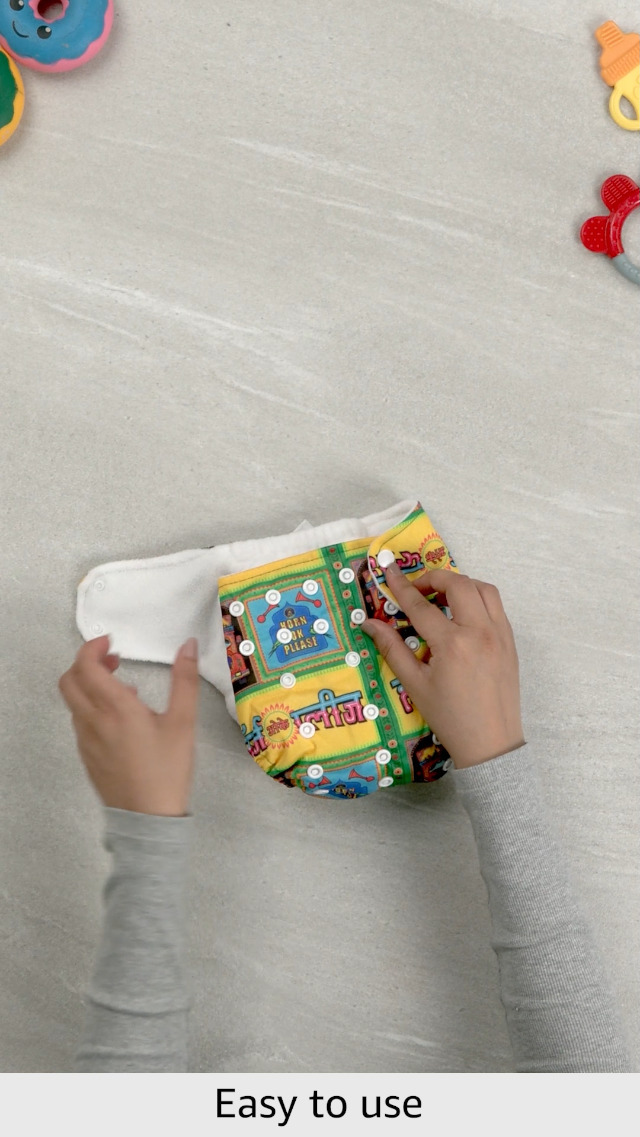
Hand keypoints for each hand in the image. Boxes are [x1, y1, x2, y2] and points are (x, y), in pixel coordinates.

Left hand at [58, 635, 199, 815]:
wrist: (148, 818)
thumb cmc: (167, 770)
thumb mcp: (183, 722)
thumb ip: (184, 680)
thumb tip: (188, 646)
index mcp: (115, 708)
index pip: (85, 666)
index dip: (92, 647)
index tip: (111, 642)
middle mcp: (93, 721)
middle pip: (69, 680)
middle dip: (86, 662)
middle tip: (113, 660)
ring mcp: (86, 740)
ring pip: (74, 701)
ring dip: (90, 685)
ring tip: (124, 689)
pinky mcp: (87, 755)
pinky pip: (81, 721)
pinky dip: (93, 707)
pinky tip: (121, 718)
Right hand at [362, 566, 524, 768]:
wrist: (490, 743)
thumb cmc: (449, 717)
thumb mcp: (415, 684)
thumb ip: (392, 648)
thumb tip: (369, 623)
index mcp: (453, 644)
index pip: (421, 605)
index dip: (401, 586)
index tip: (388, 570)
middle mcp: (480, 631)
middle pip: (458, 584)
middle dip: (433, 579)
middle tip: (416, 590)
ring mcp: (500, 634)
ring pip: (483, 588)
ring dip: (460, 584)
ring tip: (441, 598)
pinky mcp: (511, 641)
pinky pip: (496, 606)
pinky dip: (478, 599)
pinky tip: (462, 614)